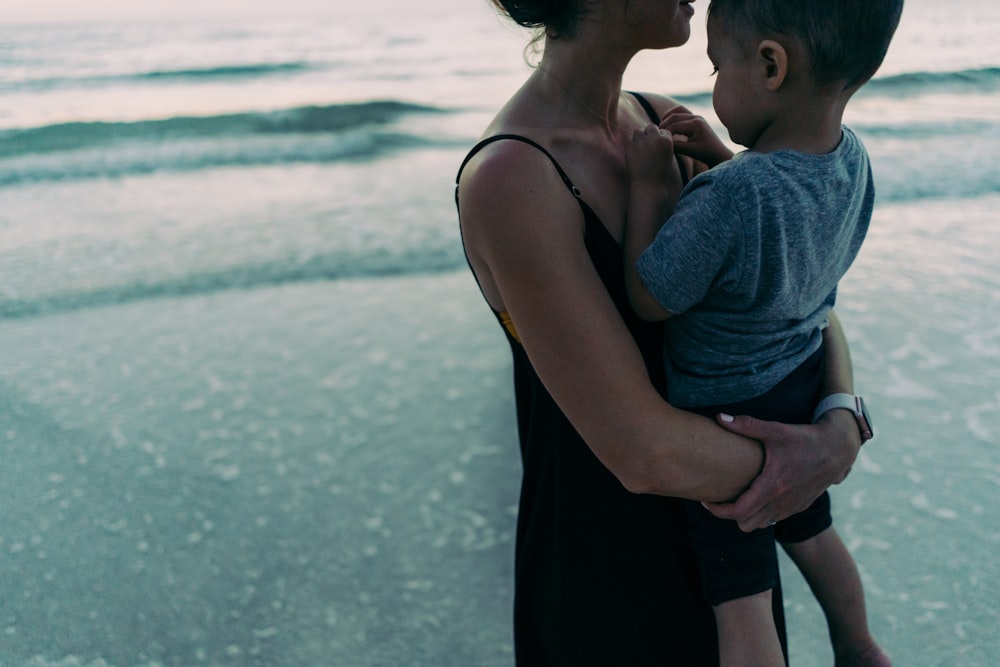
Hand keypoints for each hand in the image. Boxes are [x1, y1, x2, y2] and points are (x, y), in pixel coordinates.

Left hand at [626, 123, 681, 196]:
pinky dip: (631, 143)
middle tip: (648, 147)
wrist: (649, 186)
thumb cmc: (660, 174)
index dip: (660, 138)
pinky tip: (634, 153)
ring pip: (639, 131)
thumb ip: (662, 144)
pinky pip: (629, 138)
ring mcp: (641, 142)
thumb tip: (654, 133)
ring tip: (641, 149)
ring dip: (639, 137)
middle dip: (650, 134)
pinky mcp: (630, 147)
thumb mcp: (667, 156)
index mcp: (667, 141)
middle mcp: (655, 138)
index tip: (657, 147)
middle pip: (651, 127)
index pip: (663, 131)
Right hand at [660, 108, 732, 167]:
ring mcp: (697, 116)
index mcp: (696, 124)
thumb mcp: (690, 151)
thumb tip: (663, 141)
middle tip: (656, 134)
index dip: (664, 132)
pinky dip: (673, 116)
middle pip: (674, 116)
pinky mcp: (696, 118)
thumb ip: (676, 146)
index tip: (657, 139)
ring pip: (678, 110)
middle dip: (664, 124)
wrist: (718, 154)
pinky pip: (682, 111)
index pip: (675, 125)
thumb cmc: (705, 154)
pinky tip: (668, 124)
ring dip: (668, 117)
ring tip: (661, 127)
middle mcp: (697, 118)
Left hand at [702, 410, 859, 531]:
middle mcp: (781, 502)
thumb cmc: (804, 438)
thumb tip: (719, 418)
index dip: (718, 510)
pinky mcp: (799, 507)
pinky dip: (762, 514)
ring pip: (760, 525)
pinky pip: (774, 519)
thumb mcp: (775, 430)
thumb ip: (746, 425)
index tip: (706, 501)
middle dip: (729, 516)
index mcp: (771, 486)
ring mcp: (791, 507)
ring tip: (737, 498)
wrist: (837, 449)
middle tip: (720, 499)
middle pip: (745, 525)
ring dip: (747, 516)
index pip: (738, 512)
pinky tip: (757, 496)